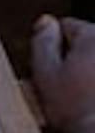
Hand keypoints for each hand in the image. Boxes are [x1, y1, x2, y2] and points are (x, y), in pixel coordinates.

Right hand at [33, 16, 94, 132]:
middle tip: (65, 89)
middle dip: (76, 59)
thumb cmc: (75, 110)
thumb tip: (45, 22)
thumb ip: (42, 43)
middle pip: (88, 43)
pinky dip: (94, 89)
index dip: (52, 46)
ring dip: (89, 75)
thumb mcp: (45, 74)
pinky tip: (91, 105)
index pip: (67, 26)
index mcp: (92, 36)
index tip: (48, 68)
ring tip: (82, 101)